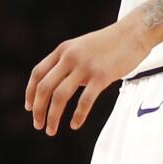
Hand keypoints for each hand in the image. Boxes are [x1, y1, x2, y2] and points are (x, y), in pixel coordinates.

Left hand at [25, 16, 152, 135]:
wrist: (133, 33)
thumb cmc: (108, 44)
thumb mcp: (80, 48)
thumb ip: (68, 64)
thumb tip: (58, 87)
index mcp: (62, 50)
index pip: (37, 73)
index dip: (30, 92)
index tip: (29, 108)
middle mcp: (69, 57)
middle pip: (44, 87)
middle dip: (38, 109)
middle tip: (38, 125)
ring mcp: (85, 66)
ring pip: (60, 96)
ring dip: (52, 116)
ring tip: (51, 130)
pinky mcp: (102, 76)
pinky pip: (85, 100)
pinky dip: (77, 116)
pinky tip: (74, 125)